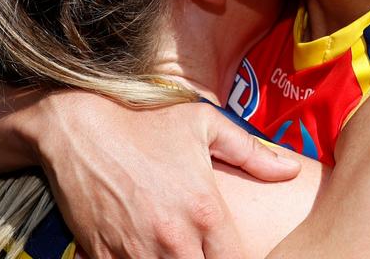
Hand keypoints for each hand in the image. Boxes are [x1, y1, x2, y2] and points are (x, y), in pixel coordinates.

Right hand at [37, 93, 299, 258]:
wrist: (78, 130)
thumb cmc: (145, 125)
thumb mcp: (203, 125)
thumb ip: (251, 152)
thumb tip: (291, 169)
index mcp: (205, 211)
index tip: (231, 252)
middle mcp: (174, 239)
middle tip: (199, 248)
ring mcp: (136, 252)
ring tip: (170, 249)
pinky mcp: (103, 257)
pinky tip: (140, 250)